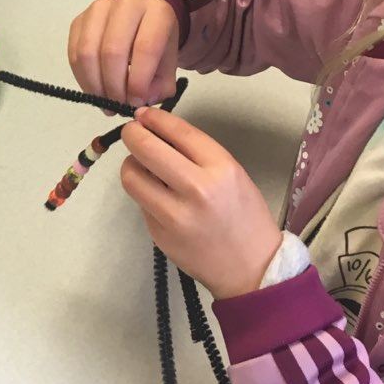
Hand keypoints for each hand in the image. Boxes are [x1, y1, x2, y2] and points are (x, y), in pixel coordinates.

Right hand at [68, 0, 178, 108]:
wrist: (140, 11)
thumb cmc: (157, 39)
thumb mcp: (169, 61)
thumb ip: (160, 85)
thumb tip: (138, 102)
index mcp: (156, 12)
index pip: (145, 48)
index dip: (138, 81)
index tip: (135, 103)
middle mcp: (126, 3)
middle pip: (112, 51)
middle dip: (114, 87)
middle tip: (118, 107)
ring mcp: (98, 9)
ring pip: (88, 53)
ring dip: (95, 86)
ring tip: (105, 103)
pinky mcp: (79, 20)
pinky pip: (74, 54)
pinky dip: (82, 79)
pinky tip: (95, 90)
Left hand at [120, 106, 282, 299]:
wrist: (253, 268)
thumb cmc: (245, 216)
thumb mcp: (232, 174)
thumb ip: (197, 154)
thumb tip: (158, 132)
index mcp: (221, 169)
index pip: (178, 132)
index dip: (155, 118)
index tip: (144, 115)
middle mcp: (196, 189)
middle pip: (146, 149)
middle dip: (132, 134)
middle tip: (132, 133)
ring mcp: (174, 215)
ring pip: (131, 177)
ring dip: (131, 165)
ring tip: (142, 166)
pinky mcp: (159, 234)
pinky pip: (140, 202)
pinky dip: (143, 193)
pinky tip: (157, 196)